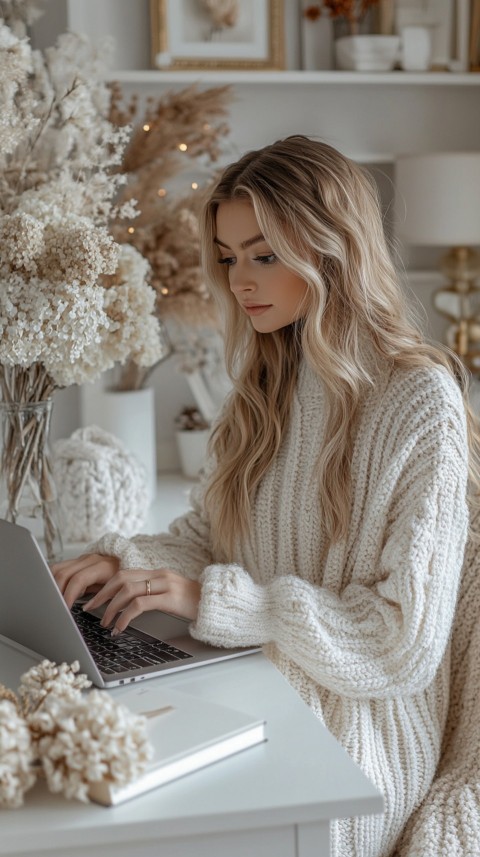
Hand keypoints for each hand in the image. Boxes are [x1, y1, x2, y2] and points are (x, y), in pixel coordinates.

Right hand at [51, 554, 119, 608]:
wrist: (129, 563)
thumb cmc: (123, 579)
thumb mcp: (116, 590)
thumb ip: (101, 597)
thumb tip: (84, 609)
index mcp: (101, 566)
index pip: (79, 579)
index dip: (69, 595)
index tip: (65, 608)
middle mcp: (89, 560)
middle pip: (63, 573)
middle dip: (56, 592)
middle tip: (55, 607)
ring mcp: (81, 559)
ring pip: (57, 568)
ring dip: (52, 585)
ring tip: (53, 600)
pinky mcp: (77, 561)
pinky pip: (59, 568)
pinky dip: (53, 579)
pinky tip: (54, 591)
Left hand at [82, 567, 200, 634]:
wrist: (218, 604)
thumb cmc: (194, 603)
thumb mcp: (169, 594)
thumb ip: (152, 593)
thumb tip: (127, 605)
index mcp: (157, 572)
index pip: (123, 573)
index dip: (105, 585)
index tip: (93, 598)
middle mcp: (159, 574)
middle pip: (121, 578)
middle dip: (102, 594)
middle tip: (90, 609)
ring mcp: (165, 584)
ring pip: (127, 590)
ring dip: (111, 607)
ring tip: (105, 623)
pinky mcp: (170, 597)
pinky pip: (140, 605)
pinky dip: (125, 616)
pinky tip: (120, 627)